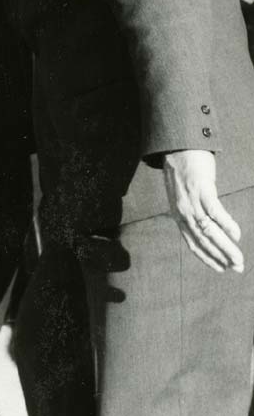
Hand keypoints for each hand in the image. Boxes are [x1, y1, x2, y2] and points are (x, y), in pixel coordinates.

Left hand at [163, 149, 242, 272]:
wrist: (176, 146)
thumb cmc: (182, 170)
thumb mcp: (180, 195)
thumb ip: (189, 210)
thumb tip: (203, 225)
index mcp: (178, 215)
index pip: (192, 243)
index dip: (207, 257)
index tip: (221, 269)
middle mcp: (183, 211)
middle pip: (203, 240)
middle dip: (221, 257)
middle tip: (237, 268)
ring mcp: (191, 200)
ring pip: (209, 230)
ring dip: (226, 246)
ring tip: (238, 259)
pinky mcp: (201, 188)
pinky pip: (214, 210)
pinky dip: (226, 223)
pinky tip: (236, 233)